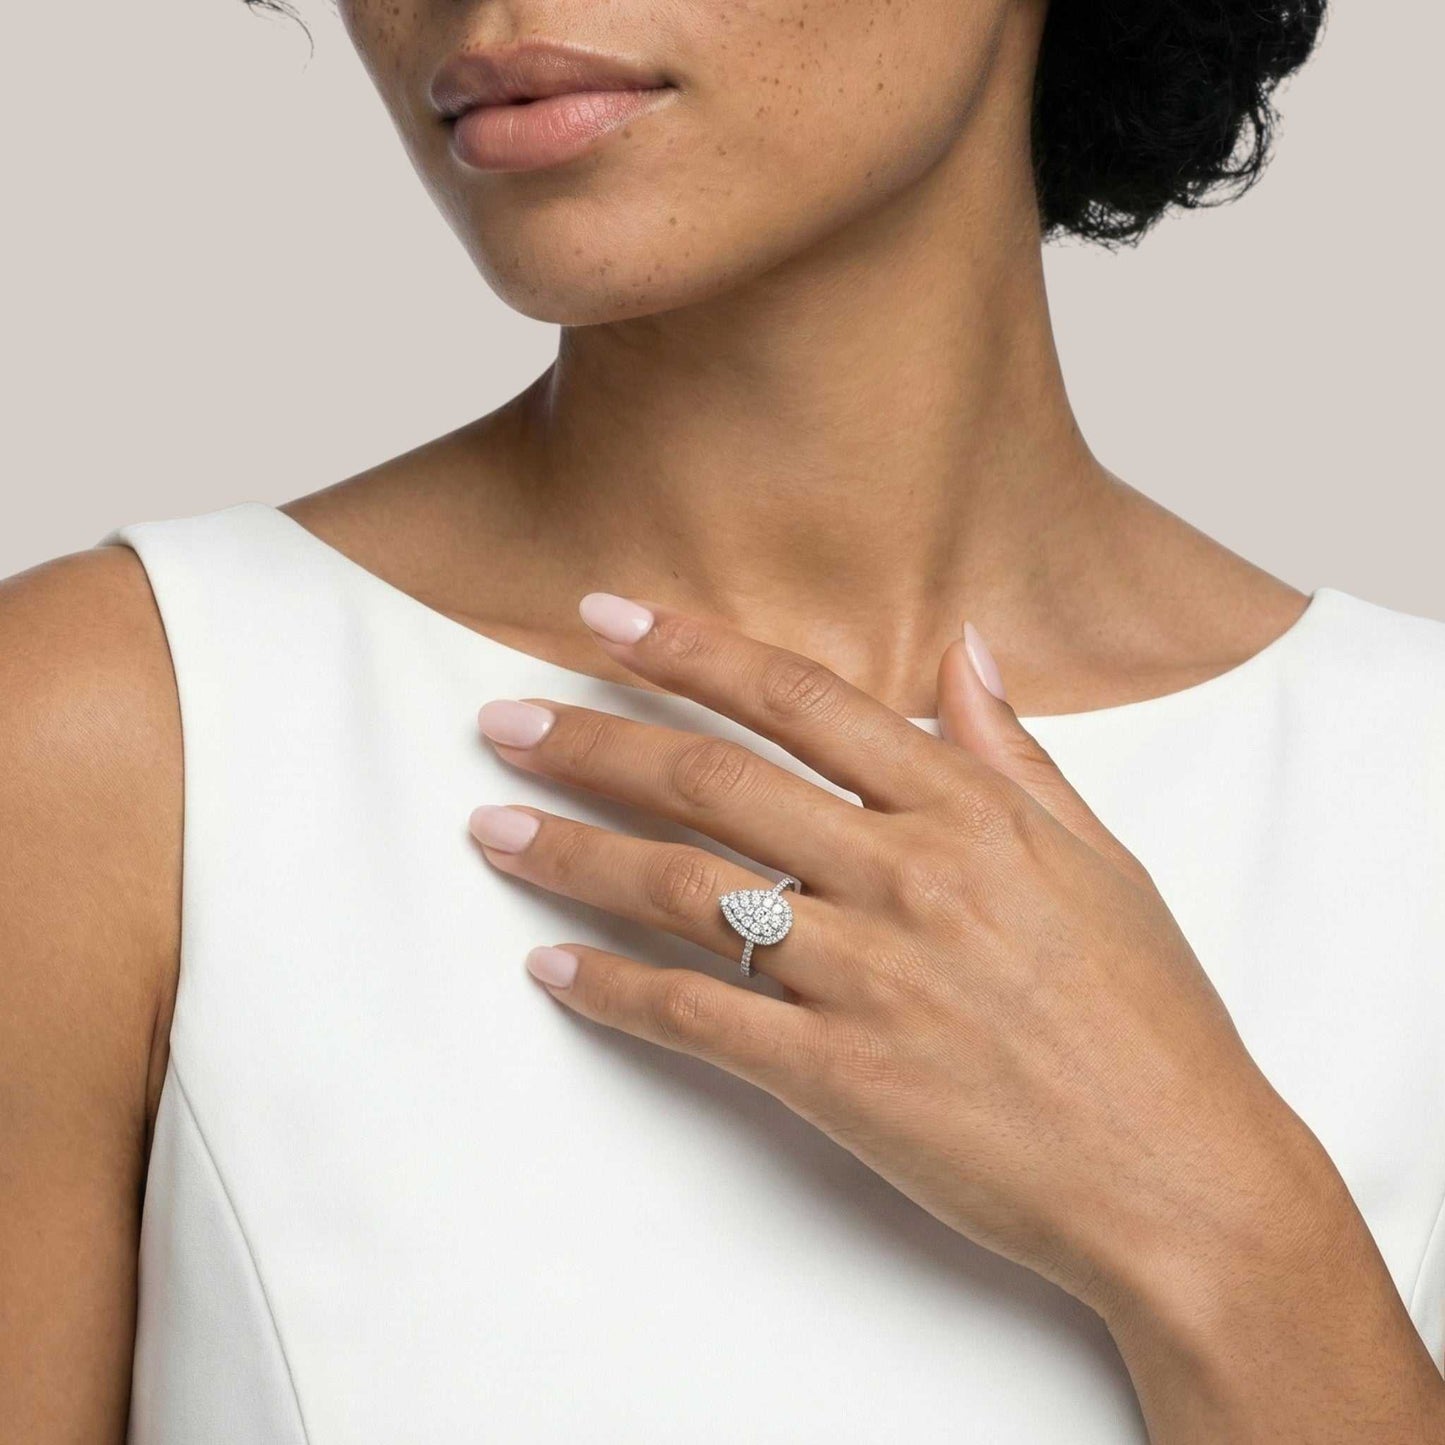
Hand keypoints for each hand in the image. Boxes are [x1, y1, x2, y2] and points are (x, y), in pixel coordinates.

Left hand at [469, 592, 1320, 1321]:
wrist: (1182, 1176)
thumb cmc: (1148, 1014)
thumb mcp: (1099, 857)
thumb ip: (1012, 749)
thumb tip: (964, 646)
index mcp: (965, 810)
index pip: (797, 699)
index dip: (689, 648)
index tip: (602, 618)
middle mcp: (902, 876)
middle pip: (711, 781)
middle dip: (591, 741)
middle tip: (501, 721)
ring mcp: (863, 976)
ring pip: (681, 890)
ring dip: (571, 853)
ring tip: (490, 827)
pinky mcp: (836, 1076)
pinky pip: (696, 1018)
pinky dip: (611, 990)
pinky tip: (549, 967)